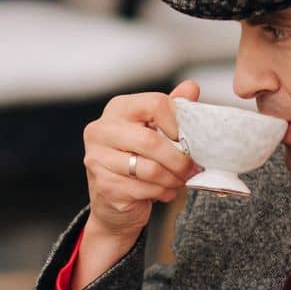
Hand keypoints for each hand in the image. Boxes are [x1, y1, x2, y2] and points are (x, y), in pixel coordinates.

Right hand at [74, 80, 202, 287]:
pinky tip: (164, 192)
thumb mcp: (154, 130)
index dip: (177, 122)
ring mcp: (98, 159)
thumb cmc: (135, 161)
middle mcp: (101, 131)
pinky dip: (162, 193)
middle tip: (192, 168)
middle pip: (151, 140)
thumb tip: (191, 88)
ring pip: (150, 169)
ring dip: (172, 178)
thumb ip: (171, 110)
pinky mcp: (104, 186)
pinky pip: (144, 189)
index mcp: (117, 109)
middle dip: (179, 159)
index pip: (154, 104)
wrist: (112, 201)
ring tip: (178, 181)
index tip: (185, 138)